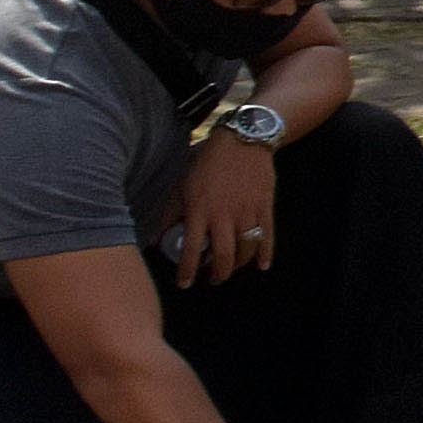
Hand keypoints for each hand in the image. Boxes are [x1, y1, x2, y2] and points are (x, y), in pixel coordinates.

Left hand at [167, 135, 276, 289]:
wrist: (243, 139)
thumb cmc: (207, 161)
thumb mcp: (181, 185)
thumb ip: (168, 214)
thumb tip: (154, 239)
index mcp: (199, 209)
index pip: (191, 249)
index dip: (186, 271)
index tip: (184, 283)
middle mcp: (224, 215)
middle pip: (222, 256)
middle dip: (216, 274)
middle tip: (210, 279)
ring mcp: (247, 212)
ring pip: (245, 250)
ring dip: (237, 266)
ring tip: (229, 269)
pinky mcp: (264, 207)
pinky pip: (267, 237)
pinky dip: (265, 254)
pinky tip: (261, 266)